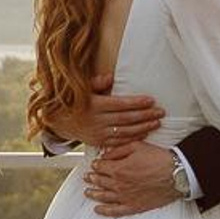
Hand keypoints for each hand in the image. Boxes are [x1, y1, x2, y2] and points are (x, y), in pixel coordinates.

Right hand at [43, 71, 166, 146]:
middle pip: (126, 118)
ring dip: (143, 127)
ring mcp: (98, 133)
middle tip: (160, 112)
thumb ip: (97, 82)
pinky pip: (119, 142)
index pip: (120, 104)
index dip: (137, 102)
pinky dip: (133, 138)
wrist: (59, 120)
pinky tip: (144, 134)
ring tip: (157, 123)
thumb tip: (111, 76)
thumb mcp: (82, 88)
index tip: (151, 100)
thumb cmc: (74, 100)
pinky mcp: (98, 142)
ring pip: (125, 131)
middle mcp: (97, 120)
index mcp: (94, 104)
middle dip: (146, 115)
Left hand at [84, 143, 183, 216]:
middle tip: (87, 177)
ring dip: (94, 194)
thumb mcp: (136, 146)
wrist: (177, 174)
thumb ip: (118, 150)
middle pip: (100, 182)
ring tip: (87, 192)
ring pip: (104, 196)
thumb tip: (104, 155)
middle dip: (92, 178)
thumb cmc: (159, 159)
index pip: (100, 167)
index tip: (94, 165)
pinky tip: (98, 209)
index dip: (96, 165)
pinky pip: (116, 211)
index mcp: (118, 169)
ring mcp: (126, 197)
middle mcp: (119, 185)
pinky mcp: (135, 206)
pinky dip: (105, 211)